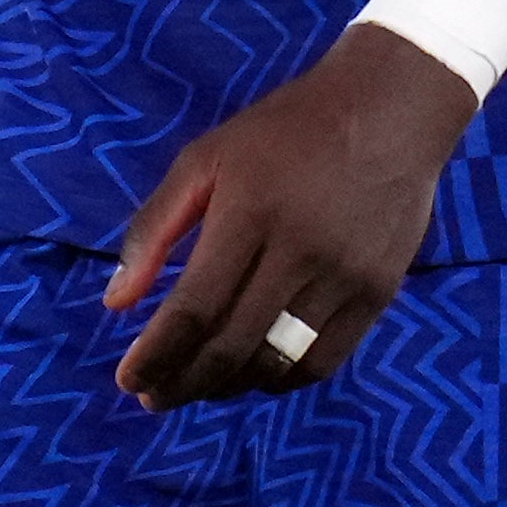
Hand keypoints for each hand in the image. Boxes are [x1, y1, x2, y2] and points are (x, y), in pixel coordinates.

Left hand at [100, 27, 470, 406]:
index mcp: (250, 212)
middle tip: (153, 397)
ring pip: (278, 363)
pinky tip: (252, 374)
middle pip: (234, 345)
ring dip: (229, 387)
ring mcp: (346, 278)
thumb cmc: (285, 130)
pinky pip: (322, 362)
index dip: (157, 353)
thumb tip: (114, 304)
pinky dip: (280, 380)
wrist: (391, 109)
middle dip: (183, 382)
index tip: (127, 379)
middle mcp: (301, 252)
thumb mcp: (206, 157)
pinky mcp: (378, 294)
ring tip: (196, 386)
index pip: (195, 307)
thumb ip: (155, 228)